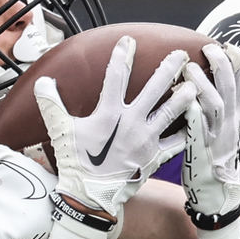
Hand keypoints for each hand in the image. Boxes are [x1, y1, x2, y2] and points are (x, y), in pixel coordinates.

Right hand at [34, 35, 195, 218]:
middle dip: (168, 69)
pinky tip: (197, 121)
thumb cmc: (76, 163)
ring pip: (171, 113)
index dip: (122, 56)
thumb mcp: (61, 131)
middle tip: (180, 54)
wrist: (91, 197)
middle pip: (154, 90)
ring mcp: (146, 140)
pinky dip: (188, 131)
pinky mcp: (155, 157)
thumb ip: (51, 104)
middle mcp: (132, 123)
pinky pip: (177, 142)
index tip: (129, 40)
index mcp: (109, 114)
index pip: (116, 77)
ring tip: (195, 84)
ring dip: (184, 97)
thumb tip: (42, 82)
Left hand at [182, 43, 239, 226]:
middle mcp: (228, 126)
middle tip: (209, 48)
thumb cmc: (213, 162)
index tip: (229, 46)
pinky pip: (199, 131)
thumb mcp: (221, 133)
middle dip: (221, 66)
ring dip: (203, 85)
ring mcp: (216, 138)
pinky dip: (195, 116)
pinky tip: (187, 103)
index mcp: (233, 119)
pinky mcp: (201, 152)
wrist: (216, 197)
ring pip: (215, 107)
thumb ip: (217, 110)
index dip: (237, 64)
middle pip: (229, 89)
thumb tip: (209, 86)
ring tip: (188, 68)